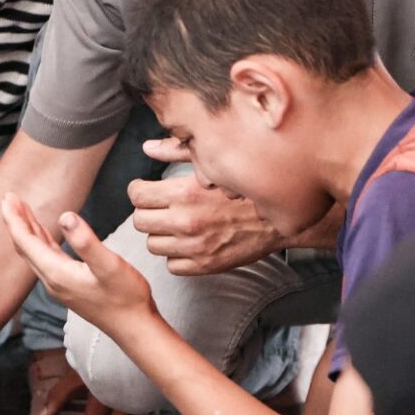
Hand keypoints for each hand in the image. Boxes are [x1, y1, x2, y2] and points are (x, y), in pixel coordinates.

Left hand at [0, 191, 157, 339]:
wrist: (134, 327)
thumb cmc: (126, 297)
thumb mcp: (109, 265)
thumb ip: (86, 241)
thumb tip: (65, 216)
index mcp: (56, 273)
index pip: (26, 242)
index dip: (15, 219)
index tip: (7, 198)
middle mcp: (52, 280)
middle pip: (25, 247)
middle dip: (16, 221)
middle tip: (10, 198)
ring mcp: (60, 285)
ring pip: (35, 253)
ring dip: (28, 230)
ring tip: (22, 210)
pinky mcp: (69, 286)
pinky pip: (47, 259)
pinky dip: (41, 242)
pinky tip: (44, 234)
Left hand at [127, 137, 284, 275]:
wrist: (277, 221)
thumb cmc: (245, 190)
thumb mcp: (213, 163)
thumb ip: (177, 152)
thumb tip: (148, 148)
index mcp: (185, 193)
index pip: (137, 196)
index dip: (139, 191)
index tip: (147, 191)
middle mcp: (186, 221)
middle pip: (140, 221)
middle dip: (148, 213)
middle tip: (162, 209)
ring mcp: (193, 247)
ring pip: (152, 245)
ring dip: (162, 235)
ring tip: (178, 226)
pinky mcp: (202, 266)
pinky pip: (171, 265)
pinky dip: (177, 256)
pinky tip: (190, 243)